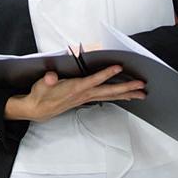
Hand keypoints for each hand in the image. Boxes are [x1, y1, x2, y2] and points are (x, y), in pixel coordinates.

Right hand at [4, 65, 145, 121]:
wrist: (36, 110)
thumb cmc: (40, 95)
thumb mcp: (40, 85)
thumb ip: (47, 80)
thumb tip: (51, 76)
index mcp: (75, 89)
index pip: (94, 80)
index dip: (106, 74)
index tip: (118, 67)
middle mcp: (83, 95)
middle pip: (108, 91)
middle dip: (126, 88)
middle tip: (141, 85)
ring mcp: (85, 98)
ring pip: (109, 96)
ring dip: (126, 94)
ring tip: (141, 93)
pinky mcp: (85, 99)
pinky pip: (105, 97)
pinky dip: (117, 96)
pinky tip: (125, 96)